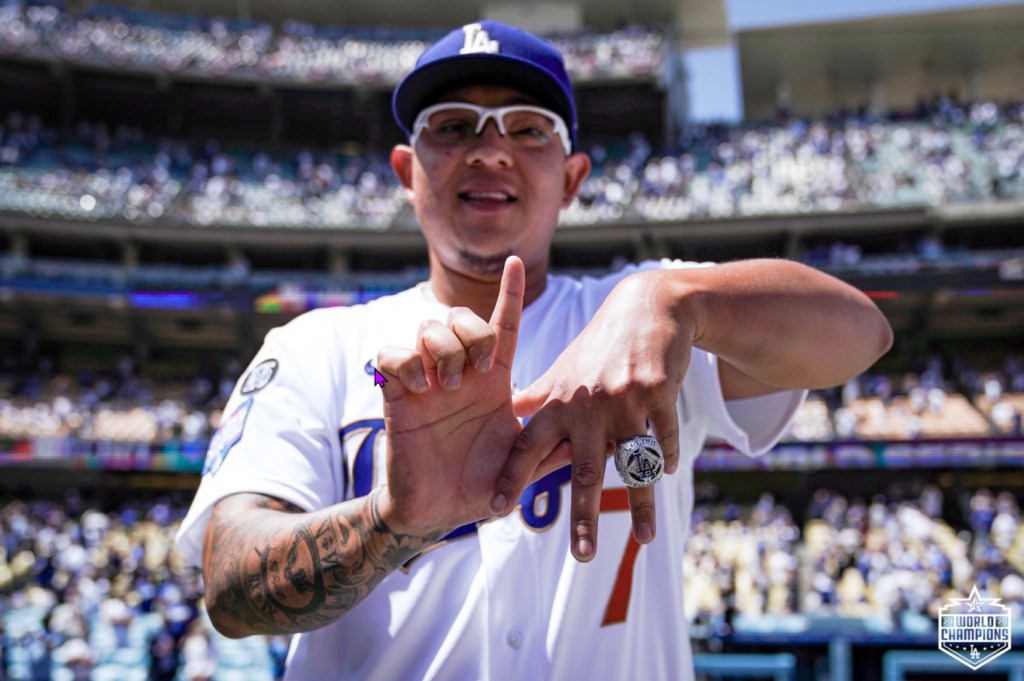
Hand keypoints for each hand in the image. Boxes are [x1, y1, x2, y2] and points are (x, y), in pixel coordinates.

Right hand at [376, 256, 571, 536]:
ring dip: (444, 348)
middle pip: (462, 316)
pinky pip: (389, 353)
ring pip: (428, 326)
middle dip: (473, 331)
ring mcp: (426, 379)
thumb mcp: (522, 463)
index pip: (502, 325)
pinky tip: (421, 390)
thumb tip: (606, 437)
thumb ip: (556, 446)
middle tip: (481, 370)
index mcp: (492, 381)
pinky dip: (406, 363)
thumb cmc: (479, 486)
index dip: (509, 293)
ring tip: (451, 384)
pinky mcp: (396, 392)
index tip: (516, 262)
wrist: (436, 511)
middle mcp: (459, 372)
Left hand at [489, 271, 693, 560]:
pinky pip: (662, 438)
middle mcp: (587, 404)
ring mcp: (625, 399)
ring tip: (643, 540)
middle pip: (585, 469)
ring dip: (641, 504)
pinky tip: (668, 473)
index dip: (510, 476)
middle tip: (582, 556)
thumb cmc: (598, 347)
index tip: (494, 508)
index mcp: (558, 401)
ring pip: (632, 462)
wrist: (646, 308)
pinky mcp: (659, 392)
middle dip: (584, 516)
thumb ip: (535, 399)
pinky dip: (666, 459)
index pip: (527, 445)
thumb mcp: (562, 369)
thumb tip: (505, 419)